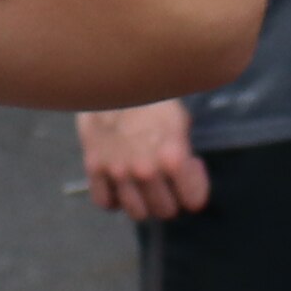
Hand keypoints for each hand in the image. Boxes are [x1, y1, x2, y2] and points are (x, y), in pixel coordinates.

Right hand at [78, 99, 211, 220]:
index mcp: (173, 157)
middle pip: (165, 211)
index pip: (194, 202)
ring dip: (145, 203)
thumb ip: (184, 151)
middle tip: (169, 180)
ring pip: (137, 213)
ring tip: (146, 185)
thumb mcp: (179, 120)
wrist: (111, 77)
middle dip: (172, 198)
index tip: (190, 173)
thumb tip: (187, 172)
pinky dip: (115, 199)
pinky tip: (121, 185)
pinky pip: (105, 202)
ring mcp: (118, 172)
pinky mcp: (94, 168)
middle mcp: (146, 171)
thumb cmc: (150, 95)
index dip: (196, 189)